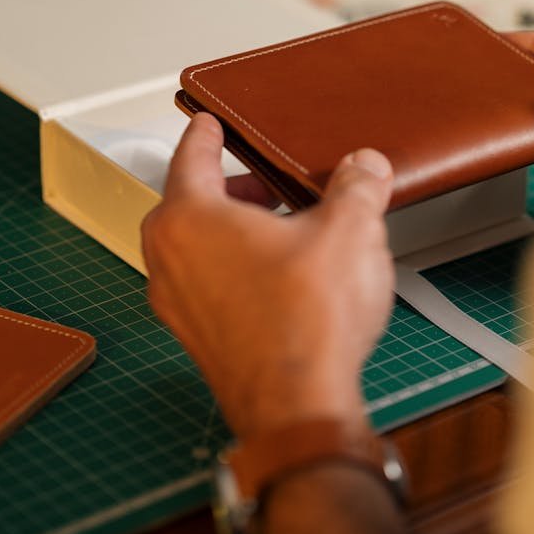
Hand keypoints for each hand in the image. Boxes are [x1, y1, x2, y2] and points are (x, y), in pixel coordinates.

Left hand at [141, 113, 394, 440]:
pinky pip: (204, 285)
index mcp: (191, 219)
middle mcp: (169, 259)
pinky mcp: (196, 338)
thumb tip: (364, 167)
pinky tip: (277, 277)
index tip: (206, 124)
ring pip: (195, 247)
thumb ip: (357, 187)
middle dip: (229, 188)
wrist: (297, 409)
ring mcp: (177, 304)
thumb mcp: (349, 231)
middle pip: (190, 203)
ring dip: (231, 231)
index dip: (205, 136)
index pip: (191, 158)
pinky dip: (231, 268)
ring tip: (281, 230)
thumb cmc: (305, 324)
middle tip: (262, 183)